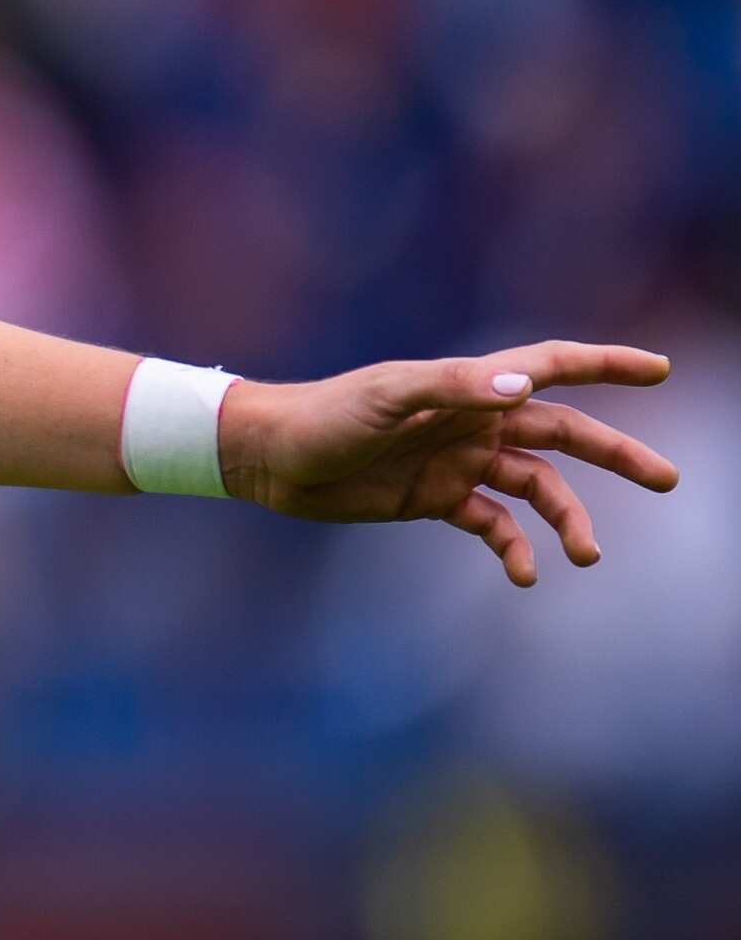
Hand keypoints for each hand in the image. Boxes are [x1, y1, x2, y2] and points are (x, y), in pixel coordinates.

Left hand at [221, 341, 681, 585]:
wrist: (271, 458)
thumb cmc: (324, 416)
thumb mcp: (386, 397)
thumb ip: (453, 388)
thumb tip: (525, 386)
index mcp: (470, 387)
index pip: (552, 367)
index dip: (606, 364)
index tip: (660, 370)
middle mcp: (474, 420)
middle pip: (565, 434)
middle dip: (617, 455)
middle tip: (667, 479)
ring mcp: (458, 460)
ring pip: (537, 487)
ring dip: (568, 518)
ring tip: (588, 555)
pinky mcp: (436, 498)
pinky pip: (492, 525)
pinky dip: (515, 548)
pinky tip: (527, 575)